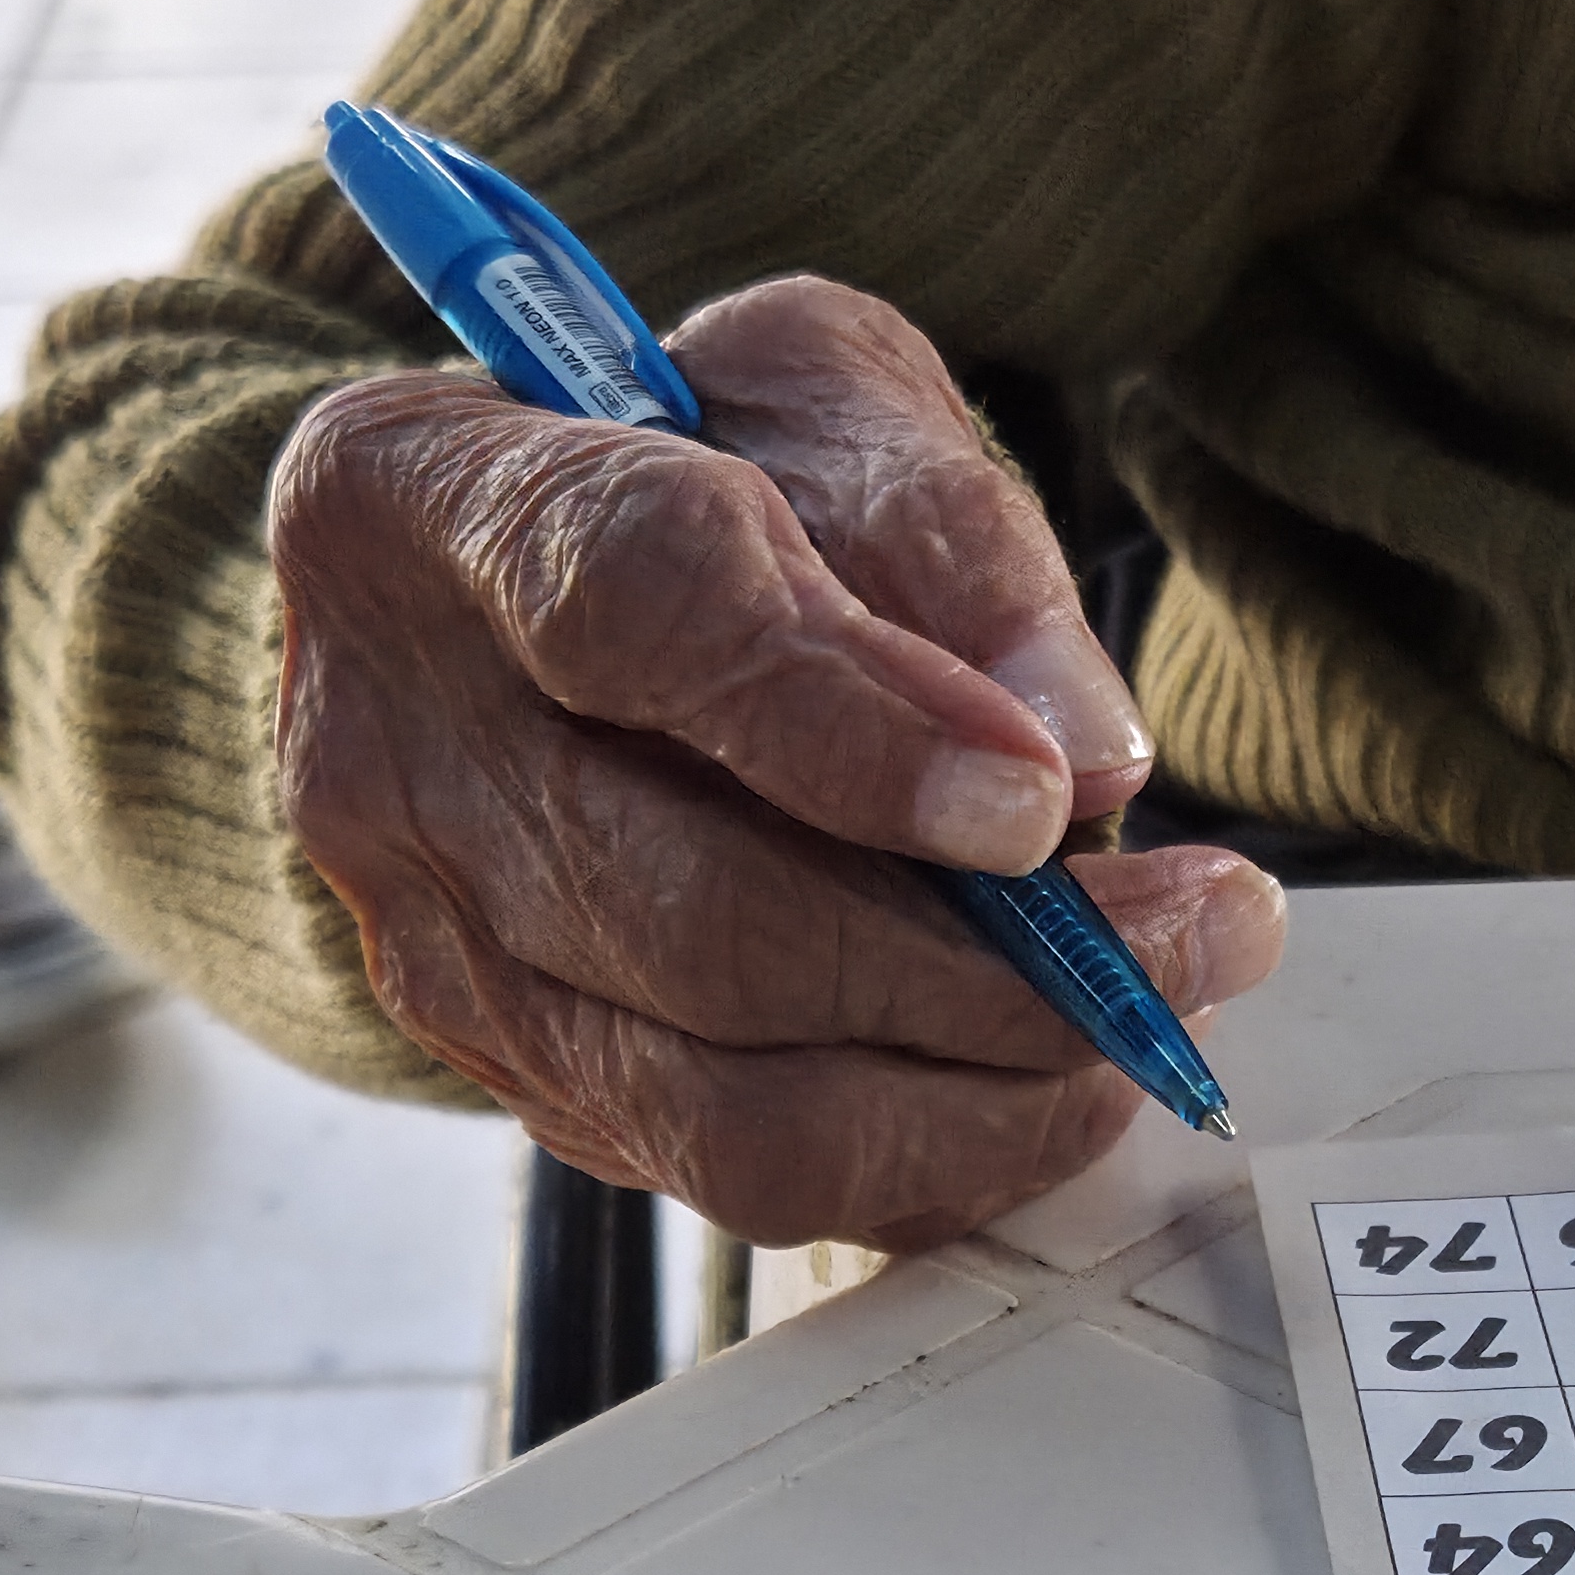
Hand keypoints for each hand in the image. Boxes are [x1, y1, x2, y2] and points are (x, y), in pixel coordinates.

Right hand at [269, 276, 1285, 1250]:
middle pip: (698, 916)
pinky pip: (736, 1175)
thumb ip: (948, 534)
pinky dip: (925, 1151)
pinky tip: (1036, 1080)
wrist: (543, 577)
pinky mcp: (511, 1073)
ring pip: (723, 1098)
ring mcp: (428, 942)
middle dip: (989, 964)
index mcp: (419, 496)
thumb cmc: (690, 458)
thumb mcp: (829, 399)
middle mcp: (381, 742)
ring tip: (1141, 1017)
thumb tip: (1074, 751)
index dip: (850, 722)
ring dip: (981, 1087)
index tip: (1039, 800)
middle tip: (1194, 935)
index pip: (631, 609)